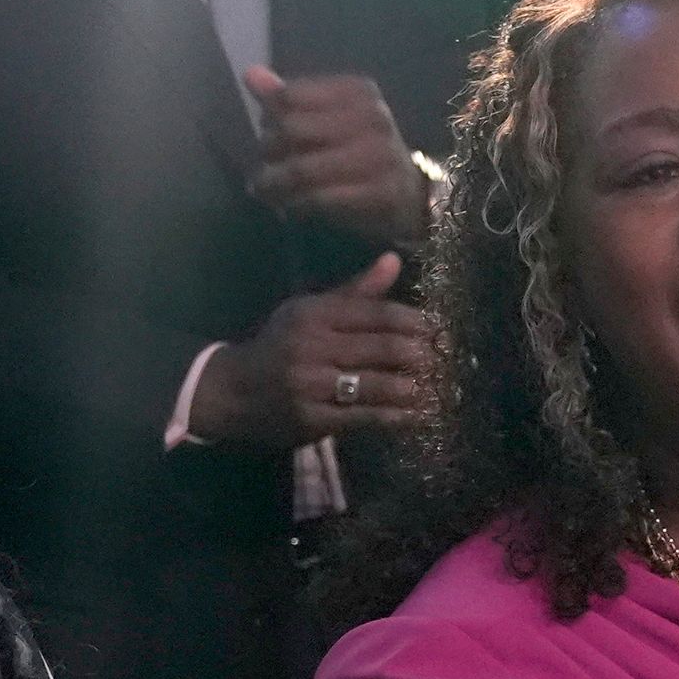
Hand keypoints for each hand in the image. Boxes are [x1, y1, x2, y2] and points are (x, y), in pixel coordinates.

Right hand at [190, 253, 434, 449]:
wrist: (232, 392)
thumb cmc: (279, 346)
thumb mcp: (309, 310)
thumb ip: (356, 291)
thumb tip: (394, 260)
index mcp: (315, 315)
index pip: (377, 314)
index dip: (416, 322)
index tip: (441, 330)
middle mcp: (313, 347)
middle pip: (383, 349)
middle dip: (421, 355)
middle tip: (447, 359)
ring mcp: (312, 386)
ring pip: (377, 385)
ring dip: (414, 387)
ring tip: (438, 387)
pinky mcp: (313, 419)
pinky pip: (364, 417)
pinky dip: (395, 416)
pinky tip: (416, 414)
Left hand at [247, 69, 433, 249]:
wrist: (411, 196)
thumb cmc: (362, 154)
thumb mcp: (329, 120)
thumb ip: (290, 100)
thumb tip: (251, 75)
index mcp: (358, 91)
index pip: (289, 96)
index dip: (269, 118)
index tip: (267, 135)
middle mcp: (373, 116)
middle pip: (291, 130)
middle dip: (268, 153)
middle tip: (263, 171)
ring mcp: (380, 155)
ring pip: (301, 168)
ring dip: (275, 185)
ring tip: (266, 193)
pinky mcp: (380, 192)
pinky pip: (320, 199)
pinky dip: (297, 205)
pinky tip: (291, 208)